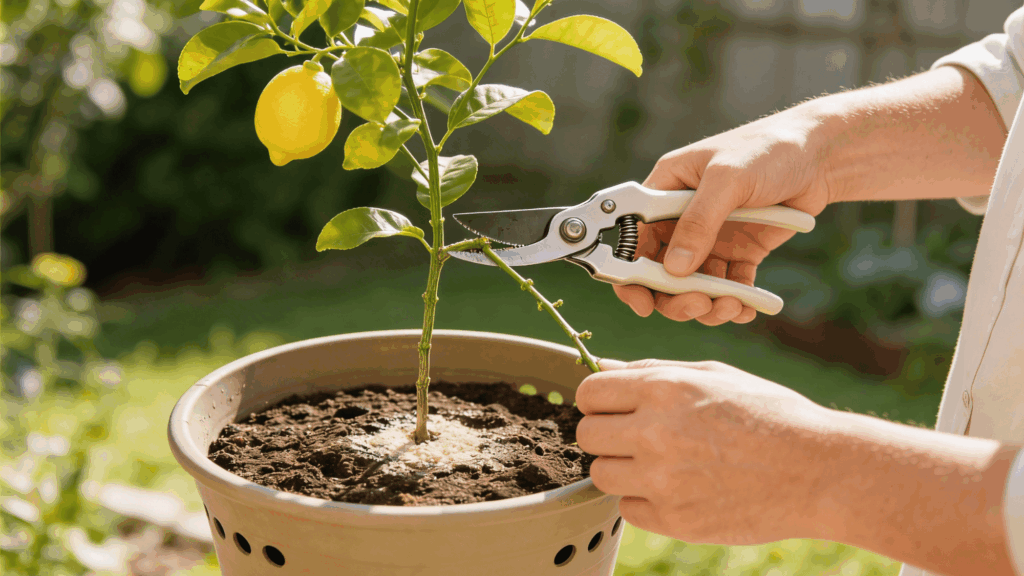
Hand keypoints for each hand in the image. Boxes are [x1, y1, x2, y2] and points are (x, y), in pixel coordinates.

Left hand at [575, 359, 834, 544]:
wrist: (818, 470)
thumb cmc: (769, 414)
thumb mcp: (714, 376)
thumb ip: (652, 371)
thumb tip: (602, 368)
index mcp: (664, 389)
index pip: (589, 393)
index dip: (599, 400)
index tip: (614, 408)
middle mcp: (655, 432)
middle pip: (587, 434)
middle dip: (607, 434)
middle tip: (638, 437)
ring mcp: (662, 480)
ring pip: (600, 474)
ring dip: (622, 468)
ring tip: (661, 463)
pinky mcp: (674, 520)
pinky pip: (629, 508)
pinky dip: (646, 501)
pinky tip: (679, 489)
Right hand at [616, 109, 830, 323]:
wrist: (821, 155)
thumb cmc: (769, 149)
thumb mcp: (728, 179)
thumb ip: (699, 222)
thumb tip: (673, 269)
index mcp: (666, 190)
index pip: (634, 238)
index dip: (631, 274)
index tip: (643, 303)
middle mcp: (683, 217)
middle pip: (661, 270)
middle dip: (675, 296)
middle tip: (698, 305)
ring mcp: (711, 237)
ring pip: (694, 284)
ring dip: (707, 303)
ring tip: (730, 306)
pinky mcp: (739, 251)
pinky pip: (728, 285)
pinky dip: (734, 301)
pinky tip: (746, 308)